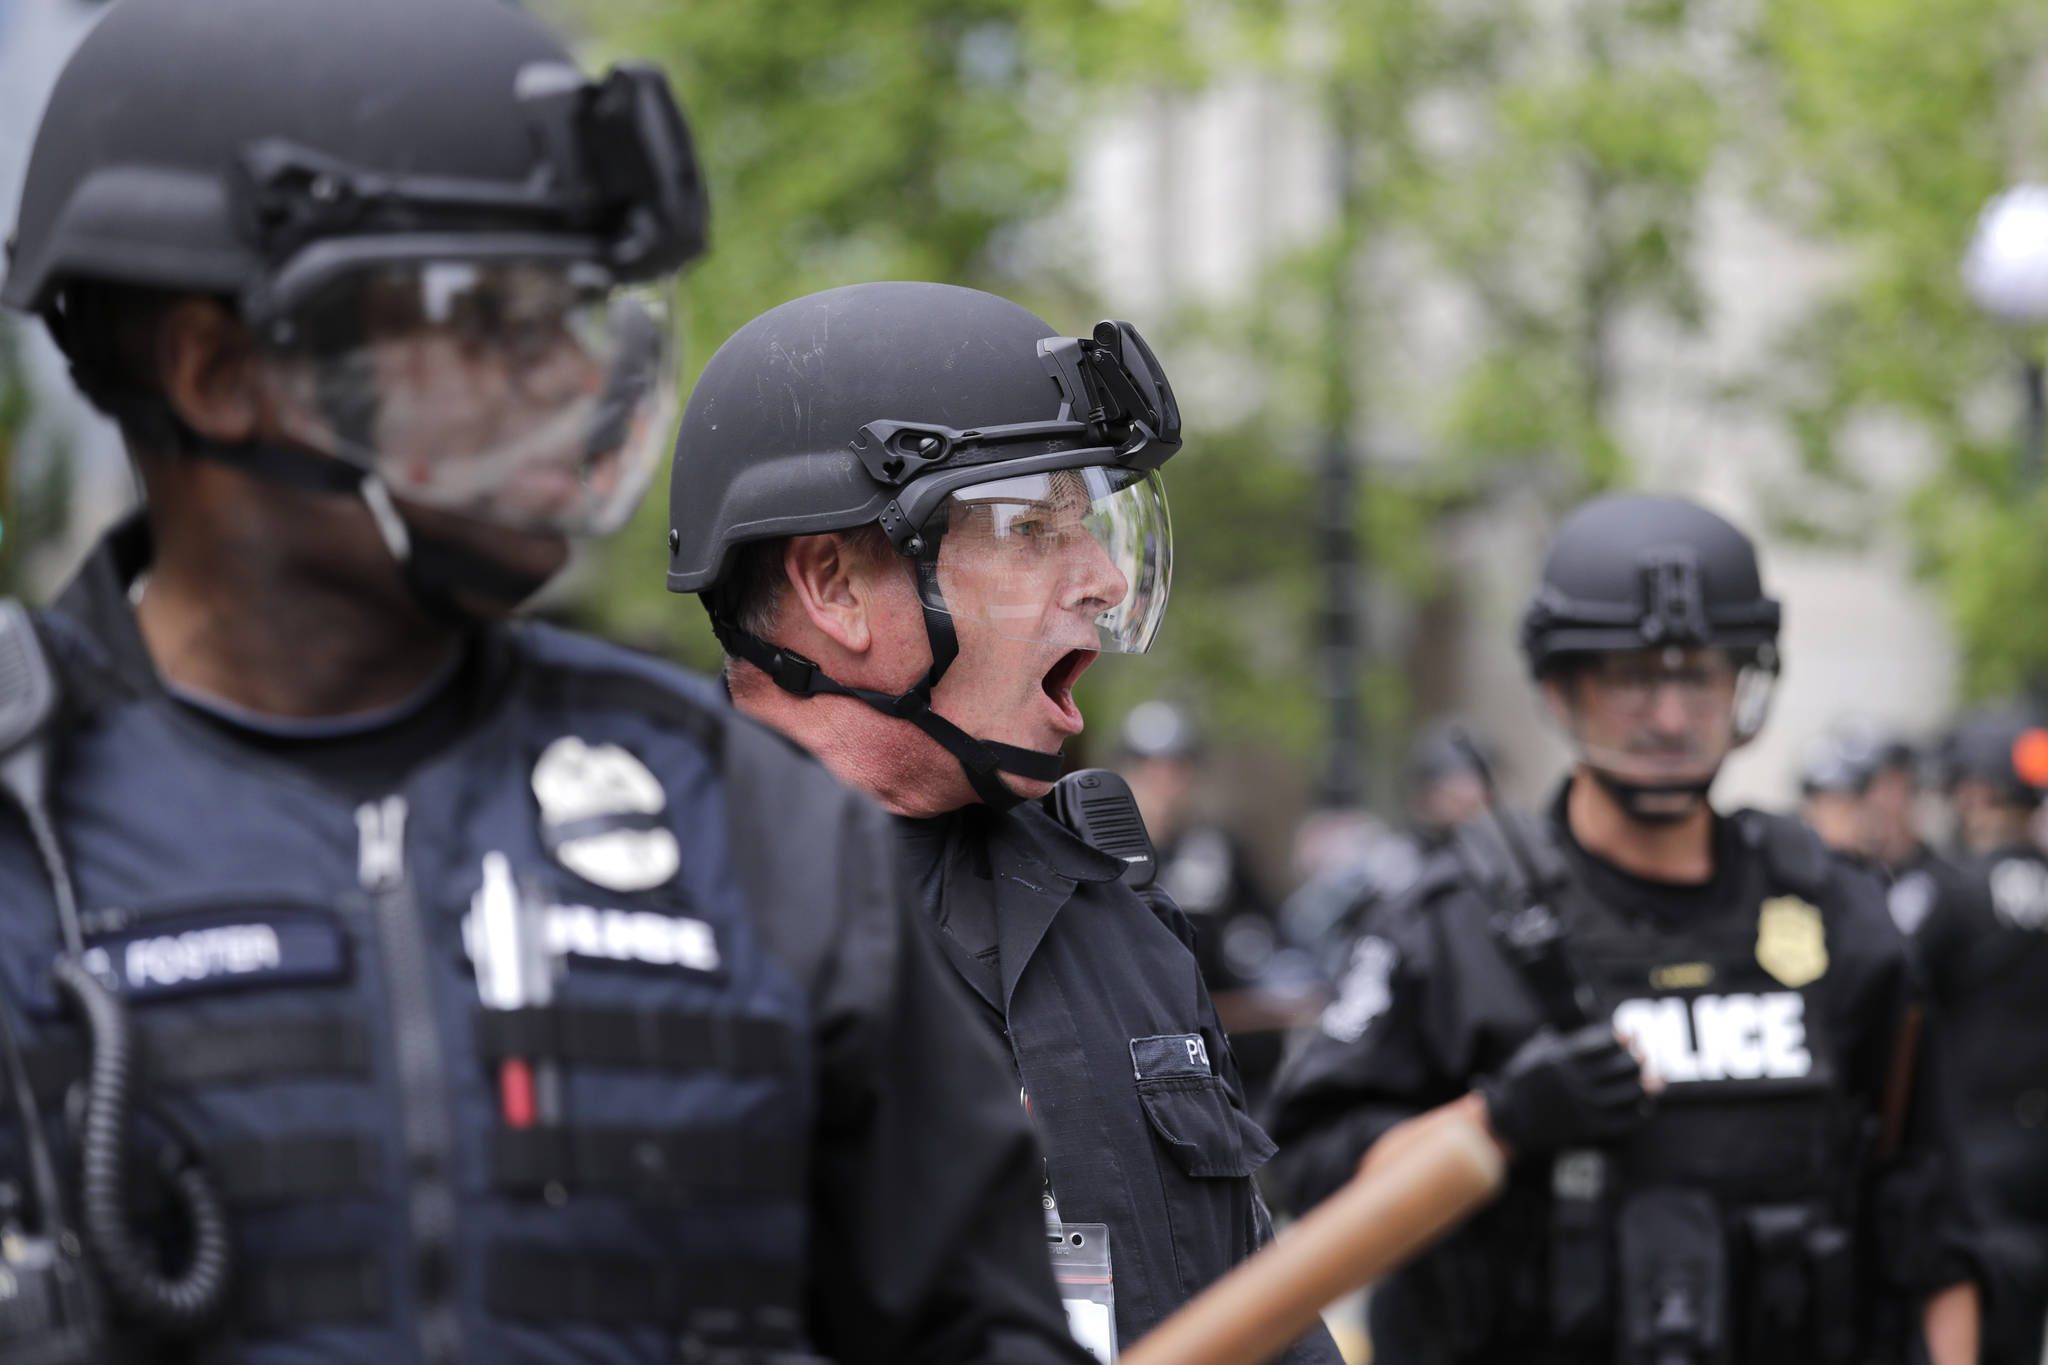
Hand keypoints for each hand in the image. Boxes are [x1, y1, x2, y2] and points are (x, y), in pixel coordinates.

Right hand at [1479, 1024, 1648, 1156]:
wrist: (1508, 1122)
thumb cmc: (1520, 1084)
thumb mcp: (1531, 1054)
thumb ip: (1554, 1041)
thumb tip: (1576, 1031)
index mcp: (1561, 1060)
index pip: (1601, 1043)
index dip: (1620, 1037)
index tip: (1630, 1034)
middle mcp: (1574, 1082)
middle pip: (1620, 1066)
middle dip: (1636, 1059)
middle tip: (1644, 1056)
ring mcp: (1582, 1106)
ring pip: (1626, 1093)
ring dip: (1644, 1085)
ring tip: (1653, 1079)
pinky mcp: (1587, 1128)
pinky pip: (1622, 1121)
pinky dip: (1637, 1113)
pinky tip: (1644, 1106)